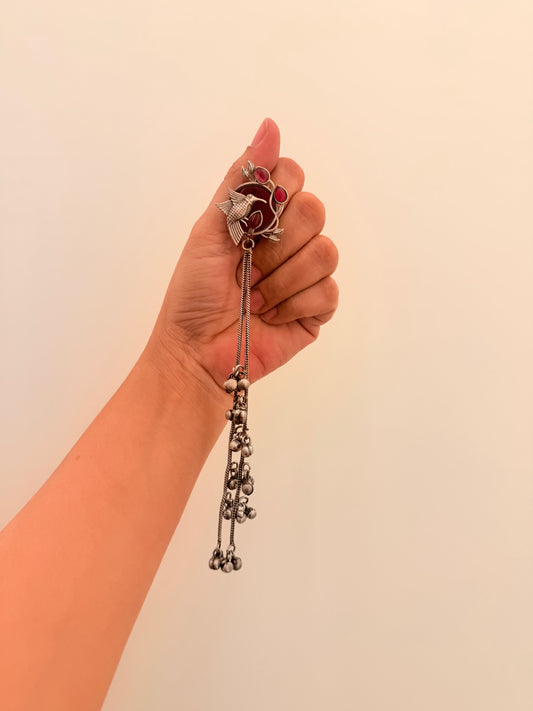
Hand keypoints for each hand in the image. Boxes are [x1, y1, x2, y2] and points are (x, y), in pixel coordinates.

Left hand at [145, 118, 338, 396]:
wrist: (196, 352)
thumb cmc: (194, 293)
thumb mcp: (209, 229)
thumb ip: (242, 180)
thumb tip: (270, 125)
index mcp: (263, 216)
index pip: (293, 176)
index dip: (275, 196)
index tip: (248, 223)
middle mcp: (289, 239)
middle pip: (315, 210)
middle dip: (274, 245)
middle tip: (245, 268)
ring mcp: (306, 275)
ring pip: (325, 251)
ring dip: (281, 280)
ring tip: (254, 300)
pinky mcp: (317, 309)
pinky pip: (328, 291)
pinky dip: (294, 305)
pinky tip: (272, 316)